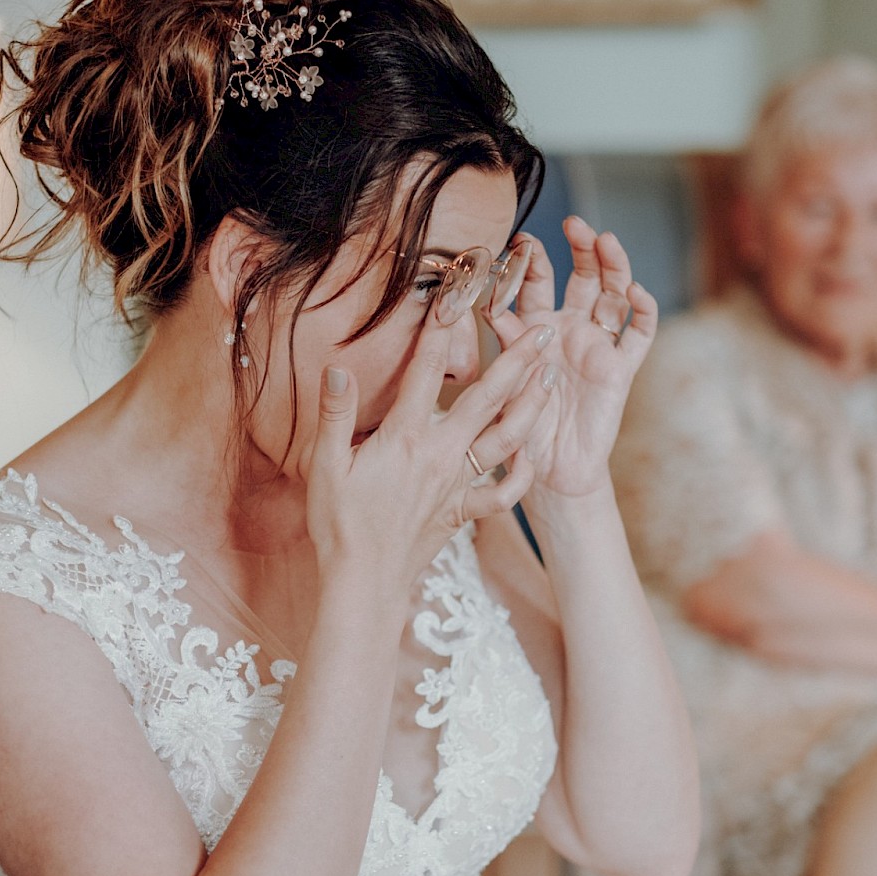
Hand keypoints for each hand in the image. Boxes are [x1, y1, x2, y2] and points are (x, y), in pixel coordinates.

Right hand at [303, 306, 555, 592]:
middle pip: (488, 399)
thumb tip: (338, 367)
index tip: (460, 292)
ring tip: (553, 377)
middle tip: (544, 329)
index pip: (427, 370)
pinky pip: (504, 494)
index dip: (442, 327)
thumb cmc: (338, 524)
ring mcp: (458, 484)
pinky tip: (533, 454)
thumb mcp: (323, 465)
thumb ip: (334, 414)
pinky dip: (523, 475)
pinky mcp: (463, 512)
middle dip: (517, 360)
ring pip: (508, 439)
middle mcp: (441, 455)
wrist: (363, 583)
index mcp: (405, 437)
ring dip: (533, 406)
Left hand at [487, 216, 656, 498]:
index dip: (529, 263)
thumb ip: (501, 345)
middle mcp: (568, 330)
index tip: (518, 242)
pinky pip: (639, 333)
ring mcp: (597, 345)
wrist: (551, 472)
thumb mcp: (503, 384)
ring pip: (612, 294)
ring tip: (604, 240)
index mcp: (533, 330)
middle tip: (572, 222)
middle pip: (580, 276)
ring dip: (612, 265)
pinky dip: (642, 309)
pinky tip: (634, 290)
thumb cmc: (518, 430)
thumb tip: (488, 307)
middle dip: (578, 248)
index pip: (533, 285)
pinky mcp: (621, 367)